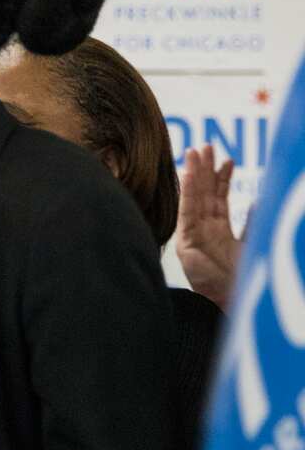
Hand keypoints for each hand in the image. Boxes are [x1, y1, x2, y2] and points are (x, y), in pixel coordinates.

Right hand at [176, 145, 240, 309]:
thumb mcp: (252, 246)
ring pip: (195, 198)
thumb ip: (253, 223)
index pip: (219, 197)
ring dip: (195, 174)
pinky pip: (188, 212)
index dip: (222, 178)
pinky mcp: (187, 242)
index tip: (227, 158)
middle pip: (204, 193)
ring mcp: (194, 234)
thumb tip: (261, 202)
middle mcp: (204, 229)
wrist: (231, 305)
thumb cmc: (240, 282)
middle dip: (205, 169)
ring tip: (196, 151)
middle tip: (206, 145)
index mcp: (219, 230)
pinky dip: (187, 193)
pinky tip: (188, 176)